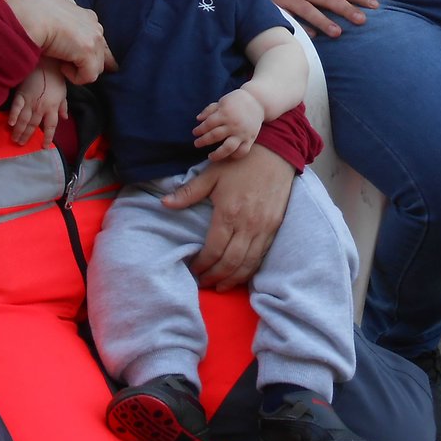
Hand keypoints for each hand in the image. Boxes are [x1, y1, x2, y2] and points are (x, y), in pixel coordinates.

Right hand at [3, 0, 113, 84]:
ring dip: (78, 70)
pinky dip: (74, 76)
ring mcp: (94, 38)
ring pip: (95, 68)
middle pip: (102, 56)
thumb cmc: (35, 17)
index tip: (93, 63)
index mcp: (88, 17)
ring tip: (60, 62)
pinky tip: (61, 66)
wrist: (31, 15)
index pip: (100, 41)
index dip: (95, 54)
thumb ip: (67, 29)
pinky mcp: (88, 51)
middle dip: (88, 65)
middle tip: (67, 65)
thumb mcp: (56, 20)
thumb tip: (68, 44)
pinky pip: (88, 76)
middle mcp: (95, 26)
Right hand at [8, 59, 67, 145]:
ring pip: (24, 120)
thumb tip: (65, 118)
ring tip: (14, 139)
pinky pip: (16, 107)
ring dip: (19, 131)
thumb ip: (63, 106)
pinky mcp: (21, 94)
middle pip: (34, 125)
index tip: (44, 146)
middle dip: (27, 136)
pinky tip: (10, 123)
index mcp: (53, 108)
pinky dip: (13, 115)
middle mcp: (41, 108)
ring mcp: (30, 102)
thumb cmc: (56, 77)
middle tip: (21, 144)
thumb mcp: (63, 92)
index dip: (47, 137)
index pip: (50, 127)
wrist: (46, 63)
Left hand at [162, 146, 292, 289]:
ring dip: (232, 279)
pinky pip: (261, 257)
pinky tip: (240, 275)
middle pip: (230, 263)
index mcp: (229, 213)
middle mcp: (248, 225)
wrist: (275, 153)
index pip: (213, 250)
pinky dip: (249, 270)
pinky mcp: (275, 228)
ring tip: (220, 286)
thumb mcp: (211, 174)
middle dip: (215, 277)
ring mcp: (264, 229)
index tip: (193, 270)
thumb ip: (188, 192)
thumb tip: (164, 203)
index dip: (202, 264)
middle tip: (203, 284)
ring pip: (248, 264)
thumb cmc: (239, 163)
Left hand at [192, 88, 264, 160]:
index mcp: (225, 113)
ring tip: (210, 157)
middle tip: (197, 144)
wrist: (257, 101)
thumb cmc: (236, 101)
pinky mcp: (250, 139)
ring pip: (228, 147)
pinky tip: (228, 156)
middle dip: (203, 141)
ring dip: (218, 154)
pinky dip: (235, 155)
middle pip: (215, 136)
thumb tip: (198, 119)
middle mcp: (233, 124)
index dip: (200, 129)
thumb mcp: (222, 102)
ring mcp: (242, 133)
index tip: (195, 133)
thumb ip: (209, 110)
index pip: (208, 124)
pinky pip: (242, 151)